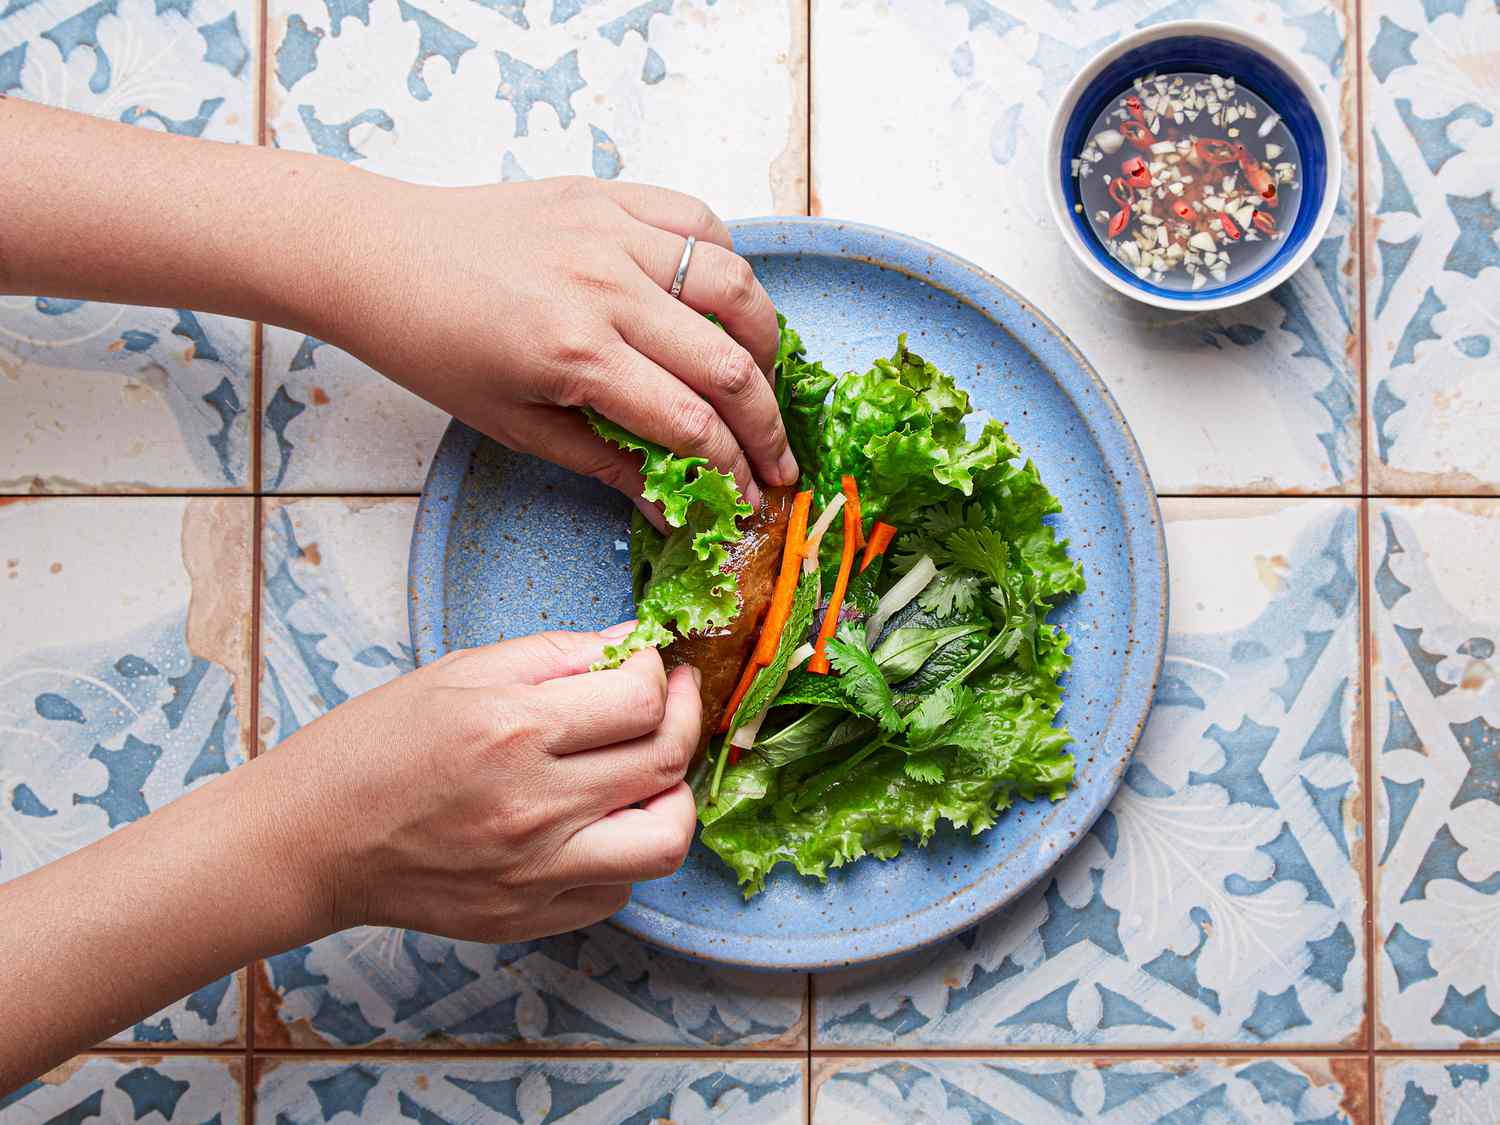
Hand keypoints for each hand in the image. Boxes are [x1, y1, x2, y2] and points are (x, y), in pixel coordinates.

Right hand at [279, 625, 700, 941]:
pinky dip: (628, 852)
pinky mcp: (529, 916)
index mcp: (512, 730)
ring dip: (675, 797)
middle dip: (686, 716)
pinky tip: (603, 821)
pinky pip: (619, 890)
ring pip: (665, 841)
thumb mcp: (456, 673)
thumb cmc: (372, 749)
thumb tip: (629, 643)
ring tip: (653, 771)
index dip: (659, 672)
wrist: (307, 842)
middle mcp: (533, 806)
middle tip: (674, 698)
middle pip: (665, 762)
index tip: (651, 664)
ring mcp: (535, 871)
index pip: (640, 699)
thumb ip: (553, 655)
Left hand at [322, 175, 797, 515]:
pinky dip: (726, 262)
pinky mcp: (608, 197)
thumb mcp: (514, 425)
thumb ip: (605, 462)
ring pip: (734, 284)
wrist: (377, 256)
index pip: (690, 424)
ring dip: (764, 341)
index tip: (750, 501)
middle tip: (778, 462)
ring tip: (761, 381)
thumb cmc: (434, 347)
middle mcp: (606, 288)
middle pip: (727, 364)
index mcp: (576, 355)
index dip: (733, 472)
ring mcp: (612, 233)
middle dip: (765, 425)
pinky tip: (724, 300)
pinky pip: (698, 220)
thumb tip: (672, 508)